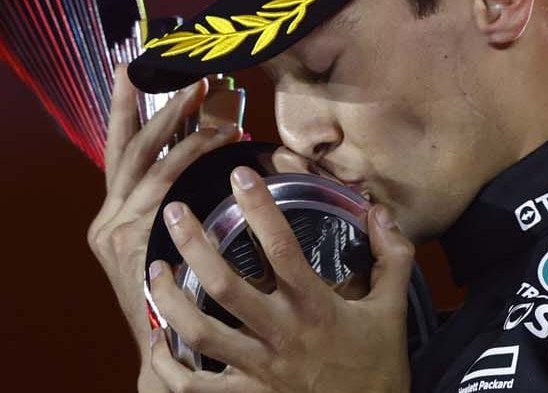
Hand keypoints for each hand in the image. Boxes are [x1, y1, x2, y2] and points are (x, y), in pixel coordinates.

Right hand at [89, 67, 239, 358]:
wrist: (164, 360)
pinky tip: (217, 143)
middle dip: (153, 103)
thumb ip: (177, 206)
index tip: (131, 67)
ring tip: (209, 96)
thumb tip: (211, 153)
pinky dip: (190, 158)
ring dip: (182, 124)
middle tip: (183, 70)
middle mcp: (107, 219)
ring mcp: (114, 229)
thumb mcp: (169, 249)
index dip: (125, 107)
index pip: (119, 150)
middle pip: (127, 146)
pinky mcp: (127, 241)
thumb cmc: (178, 304)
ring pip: (150, 161)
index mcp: (114, 216)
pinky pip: (165, 186)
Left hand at [143, 165, 413, 392]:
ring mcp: (259, 369)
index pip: (282, 247)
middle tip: (174, 212)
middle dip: (192, 244)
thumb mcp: (392, 308)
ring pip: (199, 332)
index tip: (239, 175)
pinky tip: (158, 339)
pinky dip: (168, 365)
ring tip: (155, 269)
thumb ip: (391, 256)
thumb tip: (379, 210)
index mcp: (315, 306)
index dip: (258, 208)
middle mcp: (281, 334)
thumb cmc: (378, 367)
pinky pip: (194, 387)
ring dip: (169, 299)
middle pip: (224, 285)